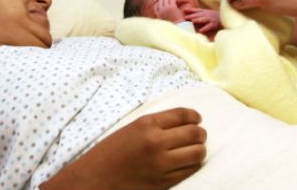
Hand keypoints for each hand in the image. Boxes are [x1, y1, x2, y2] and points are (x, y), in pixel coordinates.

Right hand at [40, 107, 206, 189]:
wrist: (95, 179)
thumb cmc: (111, 152)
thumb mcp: (131, 128)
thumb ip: (156, 124)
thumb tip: (185, 120)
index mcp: (147, 124)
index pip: (183, 115)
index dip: (195, 116)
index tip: (197, 119)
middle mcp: (156, 142)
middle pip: (194, 133)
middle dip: (201, 133)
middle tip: (199, 135)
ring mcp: (161, 163)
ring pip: (197, 153)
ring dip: (200, 149)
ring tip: (196, 149)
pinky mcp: (164, 182)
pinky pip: (190, 171)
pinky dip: (193, 165)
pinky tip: (187, 162)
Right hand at [153, 0, 184, 22]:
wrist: (180, 27)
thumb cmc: (174, 25)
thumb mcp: (167, 21)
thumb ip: (164, 16)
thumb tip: (162, 13)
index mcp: (159, 15)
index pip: (156, 6)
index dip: (159, 3)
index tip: (163, 2)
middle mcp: (161, 11)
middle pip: (161, 1)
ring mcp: (166, 8)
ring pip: (167, 0)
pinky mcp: (172, 7)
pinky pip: (172, 0)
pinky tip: (176, 1)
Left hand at [183, 8, 222, 40]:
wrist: (231, 17)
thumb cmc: (220, 17)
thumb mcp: (211, 14)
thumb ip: (203, 15)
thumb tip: (194, 18)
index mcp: (207, 12)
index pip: (198, 10)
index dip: (191, 10)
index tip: (184, 10)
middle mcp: (209, 14)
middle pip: (199, 14)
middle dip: (192, 15)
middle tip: (185, 17)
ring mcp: (213, 19)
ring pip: (204, 19)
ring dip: (198, 19)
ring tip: (192, 21)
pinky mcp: (217, 24)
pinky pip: (210, 26)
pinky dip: (206, 28)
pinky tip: (201, 30)